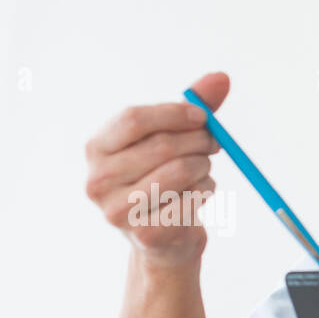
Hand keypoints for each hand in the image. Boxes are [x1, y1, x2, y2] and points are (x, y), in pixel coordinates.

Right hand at [85, 71, 228, 267]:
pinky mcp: (144, 234)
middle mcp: (98, 179)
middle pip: (161, 146)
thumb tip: (222, 77)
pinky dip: (205, 192)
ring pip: (180, 172)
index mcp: (97, 149)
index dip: (175, 114)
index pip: (134, 119)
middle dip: (198, 141)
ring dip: (204, 167)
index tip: (203, 117)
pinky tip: (199, 194)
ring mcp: (117, 211)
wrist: (163, 240)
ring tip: (204, 169)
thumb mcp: (171, 140)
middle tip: (214, 144)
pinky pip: (191, 201)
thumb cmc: (164, 178)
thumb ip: (193, 108)